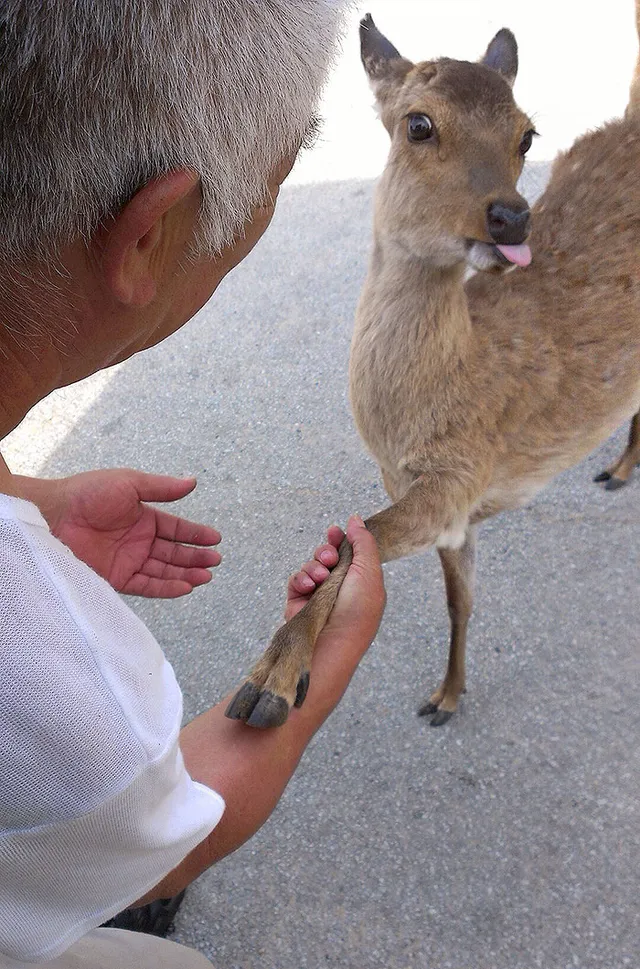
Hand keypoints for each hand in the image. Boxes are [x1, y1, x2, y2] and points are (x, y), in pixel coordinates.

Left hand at [18, 469, 220, 597]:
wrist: (53, 516)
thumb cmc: (87, 494)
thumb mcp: (129, 483)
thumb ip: (162, 488)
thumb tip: (193, 482)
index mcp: (143, 517)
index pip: (176, 529)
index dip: (196, 534)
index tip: (216, 539)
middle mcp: (138, 540)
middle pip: (174, 552)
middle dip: (196, 557)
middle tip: (215, 560)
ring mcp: (128, 560)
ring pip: (164, 571)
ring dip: (186, 573)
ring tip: (206, 576)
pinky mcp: (116, 577)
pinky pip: (147, 585)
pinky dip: (167, 587)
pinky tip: (185, 586)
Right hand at [286, 515, 385, 651]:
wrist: (332, 642)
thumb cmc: (357, 611)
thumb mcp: (369, 571)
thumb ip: (363, 542)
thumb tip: (355, 519)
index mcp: (360, 583)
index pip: (348, 554)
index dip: (340, 539)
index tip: (335, 530)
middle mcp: (339, 588)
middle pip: (327, 556)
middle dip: (326, 552)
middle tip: (329, 558)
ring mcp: (318, 596)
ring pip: (311, 566)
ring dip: (314, 567)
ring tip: (320, 577)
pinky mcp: (298, 602)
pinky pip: (296, 580)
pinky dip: (301, 579)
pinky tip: (309, 587)